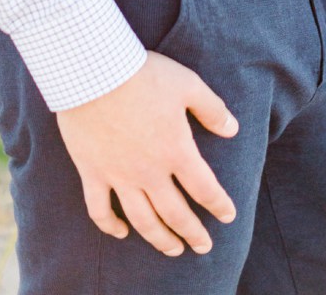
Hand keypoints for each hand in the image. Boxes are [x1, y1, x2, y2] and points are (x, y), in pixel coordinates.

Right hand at [54, 52, 238, 255]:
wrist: (94, 74)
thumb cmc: (145, 76)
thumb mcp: (189, 86)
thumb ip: (212, 110)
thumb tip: (233, 129)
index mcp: (176, 151)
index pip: (204, 188)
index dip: (219, 205)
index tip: (228, 217)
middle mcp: (149, 171)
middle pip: (175, 213)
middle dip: (192, 233)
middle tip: (203, 247)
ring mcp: (118, 176)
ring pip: (141, 219)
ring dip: (158, 238)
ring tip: (172, 250)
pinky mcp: (92, 173)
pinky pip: (99, 209)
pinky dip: (109, 225)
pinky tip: (121, 233)